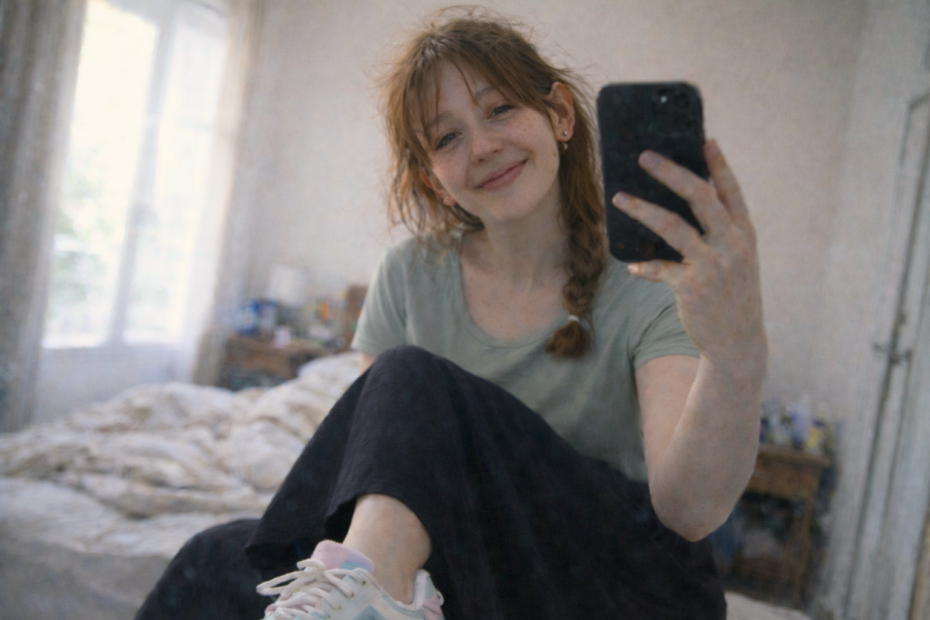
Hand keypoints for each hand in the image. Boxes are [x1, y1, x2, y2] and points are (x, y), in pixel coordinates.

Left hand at [612, 140, 766, 374]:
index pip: (731, 191)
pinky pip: (659, 268)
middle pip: (700, 197)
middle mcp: (732, 244)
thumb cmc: (731, 294)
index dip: (718, 164)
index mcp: (744, 233)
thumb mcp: (736, 260)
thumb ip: (719, 233)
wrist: (737, 342)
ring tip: (618, 198)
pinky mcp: (692, 287)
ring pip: (672, 227)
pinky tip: (632, 267)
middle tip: (645, 155)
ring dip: (642, 210)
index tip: (705, 139)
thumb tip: (683, 205)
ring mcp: (713, 265)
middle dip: (671, 173)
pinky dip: (643, 266)